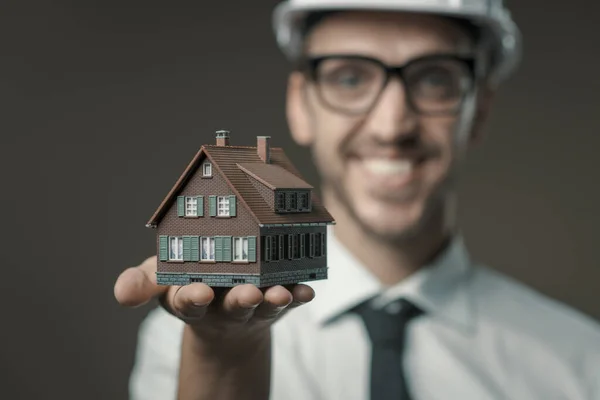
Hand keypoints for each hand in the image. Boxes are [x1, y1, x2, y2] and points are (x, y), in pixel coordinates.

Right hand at [114, 255, 314, 344]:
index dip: (192, 298)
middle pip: (232, 306)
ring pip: (263, 306)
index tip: (198, 294)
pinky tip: (306, 291)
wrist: (218, 308)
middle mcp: (222, 306)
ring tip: (281, 294)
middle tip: (248, 295)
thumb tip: (122, 292)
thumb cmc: (188, 283)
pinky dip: (297, 297)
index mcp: (191, 298)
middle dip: (240, 301)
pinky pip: (289, 301)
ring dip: (273, 300)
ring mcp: (252, 305)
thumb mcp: (160, 280)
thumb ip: (142, 283)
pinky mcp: (275, 302)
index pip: (188, 301)